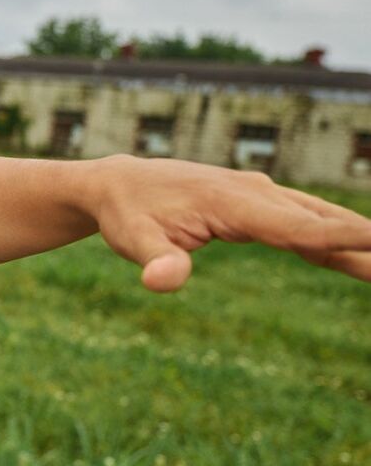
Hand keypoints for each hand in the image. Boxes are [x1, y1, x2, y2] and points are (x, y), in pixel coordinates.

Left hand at [89, 156, 370, 289]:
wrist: (119, 184)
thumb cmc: (127, 213)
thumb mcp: (131, 239)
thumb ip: (154, 260)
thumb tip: (163, 282)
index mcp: (231, 202)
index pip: (295, 226)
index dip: (339, 237)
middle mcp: (256, 194)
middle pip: (321, 222)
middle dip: (364, 241)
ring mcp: (262, 197)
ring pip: (321, 220)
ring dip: (359, 240)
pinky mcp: (261, 206)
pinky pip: (308, 225)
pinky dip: (339, 239)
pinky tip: (364, 260)